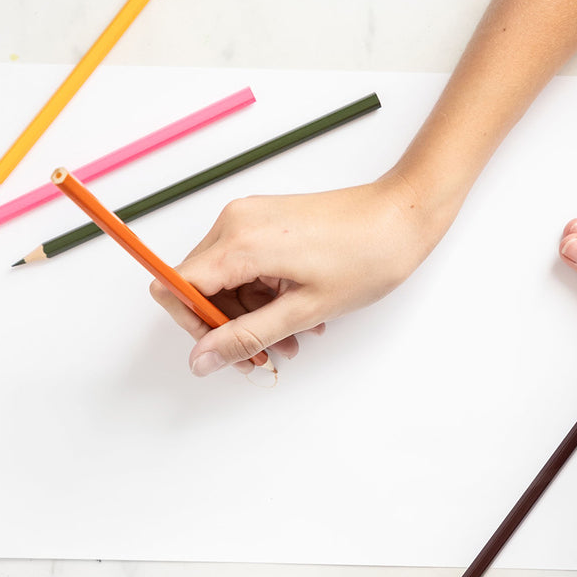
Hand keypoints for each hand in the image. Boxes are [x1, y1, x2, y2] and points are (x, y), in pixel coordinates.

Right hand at [150, 174, 436, 375]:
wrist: (402, 215)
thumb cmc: (365, 257)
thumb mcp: (303, 311)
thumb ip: (245, 337)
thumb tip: (200, 360)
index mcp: (239, 242)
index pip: (174, 286)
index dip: (191, 325)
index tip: (222, 348)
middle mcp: (235, 223)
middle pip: (197, 286)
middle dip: (225, 328)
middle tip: (262, 356)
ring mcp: (249, 219)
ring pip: (223, 281)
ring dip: (249, 317)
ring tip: (291, 340)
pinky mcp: (264, 221)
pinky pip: (243, 266)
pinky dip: (261, 296)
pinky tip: (295, 315)